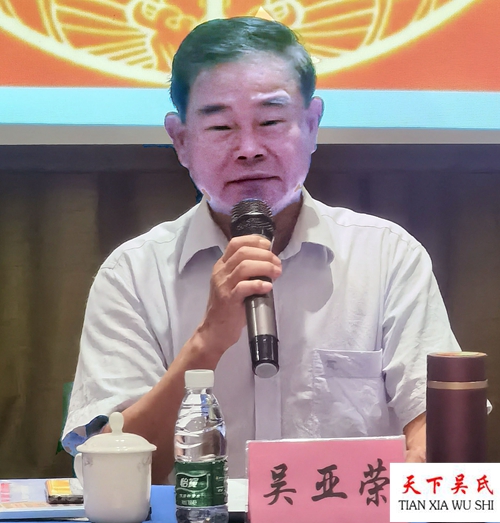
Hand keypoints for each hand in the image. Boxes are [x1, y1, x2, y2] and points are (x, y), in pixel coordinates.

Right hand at [196, 234, 281, 362]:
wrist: (214, 331)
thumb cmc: (228, 308)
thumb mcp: (233, 284)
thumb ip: (246, 272)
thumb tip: (269, 263)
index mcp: (221, 266)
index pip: (236, 243)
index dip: (254, 240)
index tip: (269, 247)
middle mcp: (220, 272)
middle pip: (243, 252)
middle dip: (265, 255)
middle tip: (277, 264)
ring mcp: (223, 286)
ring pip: (244, 266)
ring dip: (265, 267)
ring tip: (276, 273)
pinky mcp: (228, 300)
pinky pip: (243, 287)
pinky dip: (258, 284)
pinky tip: (267, 286)